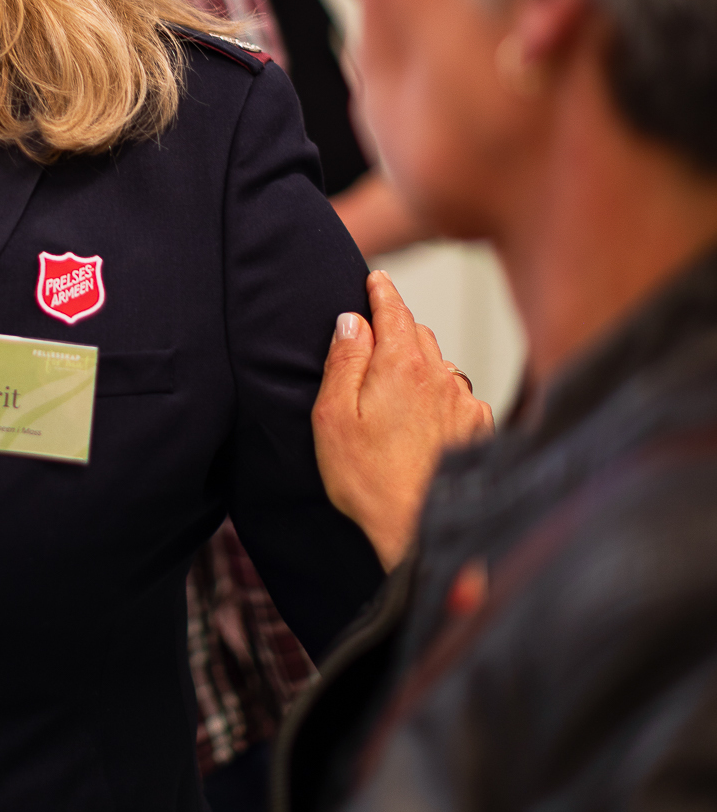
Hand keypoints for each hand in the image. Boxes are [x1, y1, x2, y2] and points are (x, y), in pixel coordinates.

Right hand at [312, 270, 494, 570]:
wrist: (421, 531)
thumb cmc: (369, 480)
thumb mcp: (332, 417)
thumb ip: (343, 362)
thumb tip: (352, 322)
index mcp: (400, 365)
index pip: (393, 310)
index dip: (381, 291)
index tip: (376, 280)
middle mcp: (439, 376)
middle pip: (417, 333)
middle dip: (398, 327)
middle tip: (376, 337)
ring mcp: (464, 402)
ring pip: (440, 365)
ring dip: (421, 364)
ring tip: (399, 388)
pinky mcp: (479, 429)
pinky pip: (460, 396)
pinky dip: (443, 396)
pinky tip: (427, 419)